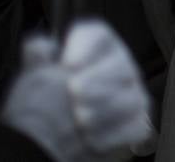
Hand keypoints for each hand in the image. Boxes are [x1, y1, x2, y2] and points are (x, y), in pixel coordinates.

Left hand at [0, 19, 152, 161]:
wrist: (53, 139)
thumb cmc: (47, 100)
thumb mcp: (36, 74)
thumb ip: (37, 57)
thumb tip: (40, 46)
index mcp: (98, 48)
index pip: (98, 35)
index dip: (85, 46)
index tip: (66, 64)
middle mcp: (121, 67)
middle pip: (119, 64)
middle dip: (96, 78)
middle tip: (73, 92)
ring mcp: (133, 96)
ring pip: (130, 97)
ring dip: (104, 109)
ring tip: (79, 118)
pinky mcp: (138, 124)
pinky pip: (135, 127)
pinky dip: (113, 134)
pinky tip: (90, 139)